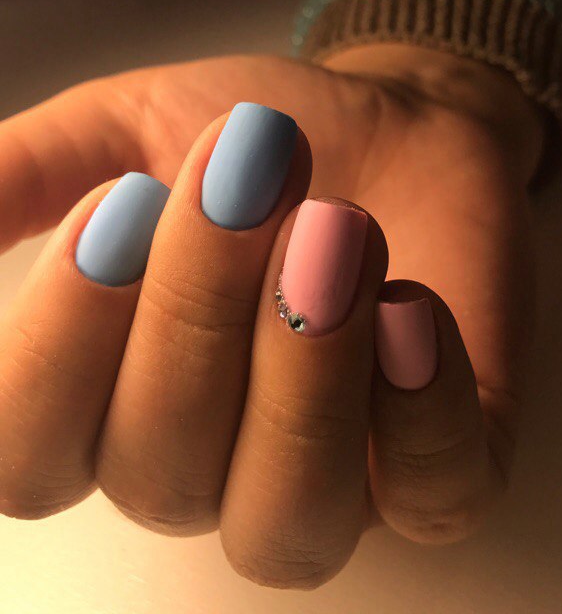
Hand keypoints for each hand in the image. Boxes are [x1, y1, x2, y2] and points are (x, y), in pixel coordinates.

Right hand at [0, 48, 543, 584]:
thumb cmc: (256, 139)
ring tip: (333, 232)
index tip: (119, 204)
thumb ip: (26, 174)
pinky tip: (409, 305)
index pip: (26, 458)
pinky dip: (419, 406)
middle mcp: (206, 466)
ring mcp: (330, 482)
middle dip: (196, 310)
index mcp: (110, 403)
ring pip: (284, 522)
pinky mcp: (442, 466)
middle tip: (245, 172)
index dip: (55, 349)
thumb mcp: (125, 128)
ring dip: (302, 373)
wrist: (395, 117)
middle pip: (156, 473)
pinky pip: (432, 494)